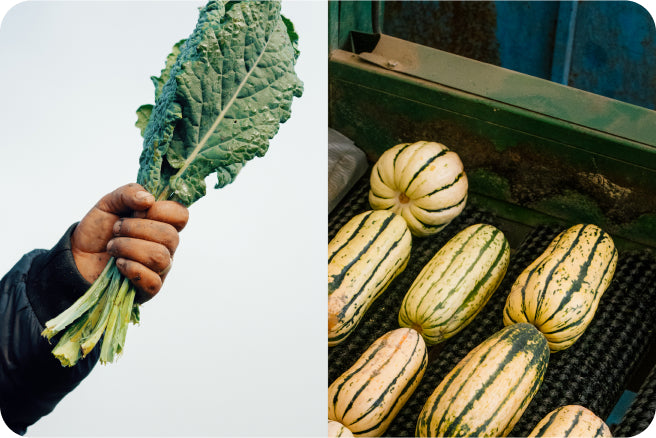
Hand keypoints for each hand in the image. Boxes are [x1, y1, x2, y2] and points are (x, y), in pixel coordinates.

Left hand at [71, 183, 188, 302]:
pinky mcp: (149, 289)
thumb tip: (149, 199)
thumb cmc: (98, 231)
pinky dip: (131, 268)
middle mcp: (166, 246)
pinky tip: (118, 264)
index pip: (181, 215)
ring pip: (160, 257)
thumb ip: (128, 193)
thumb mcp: (108, 203)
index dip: (161, 211)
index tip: (138, 210)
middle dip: (136, 229)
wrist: (76, 258)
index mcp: (162, 224)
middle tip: (116, 229)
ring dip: (129, 248)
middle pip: (170, 236)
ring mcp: (160, 269)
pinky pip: (152, 280)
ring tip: (112, 247)